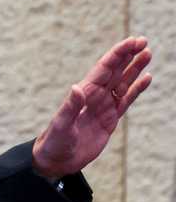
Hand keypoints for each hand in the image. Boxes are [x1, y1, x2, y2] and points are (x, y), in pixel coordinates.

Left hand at [33, 36, 152, 178]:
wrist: (57, 160)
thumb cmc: (54, 142)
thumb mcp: (61, 125)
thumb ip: (70, 107)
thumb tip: (76, 87)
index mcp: (84, 94)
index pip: (103, 69)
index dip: (117, 54)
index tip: (131, 41)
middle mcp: (95, 96)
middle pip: (115, 71)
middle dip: (128, 55)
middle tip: (143, 41)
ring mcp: (103, 106)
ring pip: (123, 82)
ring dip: (135, 68)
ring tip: (148, 53)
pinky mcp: (110, 118)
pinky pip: (126, 100)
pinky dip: (136, 88)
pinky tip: (146, 77)